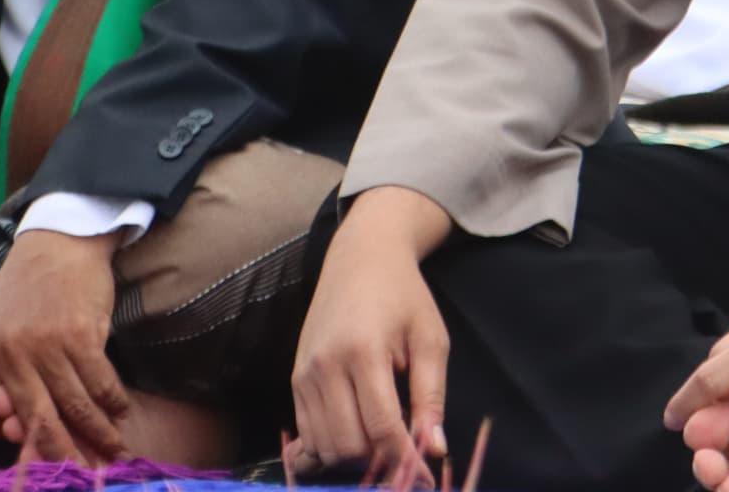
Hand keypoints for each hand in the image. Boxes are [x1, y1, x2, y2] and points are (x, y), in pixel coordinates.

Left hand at [0, 228, 132, 461]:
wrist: (59, 242)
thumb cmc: (23, 290)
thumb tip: (5, 425)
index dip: (3, 437)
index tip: (26, 446)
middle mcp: (10, 354)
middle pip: (36, 421)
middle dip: (59, 455)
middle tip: (77, 477)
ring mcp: (48, 346)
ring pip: (74, 407)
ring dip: (97, 436)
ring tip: (111, 454)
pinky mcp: (83, 336)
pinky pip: (100, 383)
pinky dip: (113, 404)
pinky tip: (120, 414)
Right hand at [289, 189, 456, 480]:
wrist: (360, 259)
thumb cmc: (404, 296)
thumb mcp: (430, 339)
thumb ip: (431, 396)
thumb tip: (434, 449)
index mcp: (363, 352)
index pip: (381, 427)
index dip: (405, 458)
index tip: (426, 476)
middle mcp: (325, 366)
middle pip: (349, 444)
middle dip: (380, 459)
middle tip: (406, 452)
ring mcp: (304, 373)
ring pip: (325, 446)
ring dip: (356, 456)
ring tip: (384, 440)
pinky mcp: (294, 378)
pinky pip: (308, 433)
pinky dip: (332, 444)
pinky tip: (358, 431)